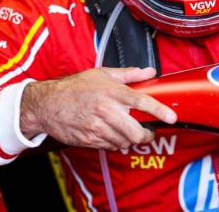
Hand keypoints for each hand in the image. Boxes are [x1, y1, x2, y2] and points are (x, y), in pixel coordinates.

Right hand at [20, 67, 176, 149]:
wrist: (47, 104)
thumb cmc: (74, 87)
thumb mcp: (102, 74)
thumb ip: (128, 75)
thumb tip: (149, 71)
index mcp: (112, 92)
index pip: (142, 102)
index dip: (159, 111)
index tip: (171, 118)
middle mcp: (106, 111)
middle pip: (136, 132)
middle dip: (146, 135)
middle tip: (148, 131)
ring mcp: (97, 128)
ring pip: (124, 142)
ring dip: (130, 140)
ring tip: (127, 130)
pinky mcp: (90, 140)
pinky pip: (111, 146)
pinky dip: (116, 143)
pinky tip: (112, 133)